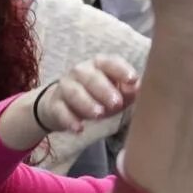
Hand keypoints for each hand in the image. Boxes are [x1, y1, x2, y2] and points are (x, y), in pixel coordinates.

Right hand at [0, 54, 138, 154]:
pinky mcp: (54, 105)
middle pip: (91, 77)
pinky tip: (78, 129)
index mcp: (99, 65)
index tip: (133, 80)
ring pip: (74, 92)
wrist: (63, 106)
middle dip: (104, 90)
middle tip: (117, 103)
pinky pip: (60, 111)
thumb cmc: (97, 96)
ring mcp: (65, 87)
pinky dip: (69, 120)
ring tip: (99, 114)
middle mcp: (80, 72)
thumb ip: (128, 91)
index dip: (121, 70)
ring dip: (87, 103)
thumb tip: (138, 88)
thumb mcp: (115, 93)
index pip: (110, 62)